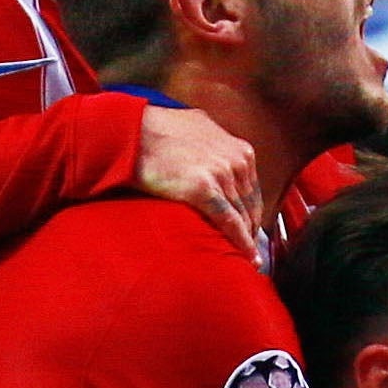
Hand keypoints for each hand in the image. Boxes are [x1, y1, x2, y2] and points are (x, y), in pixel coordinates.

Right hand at [131, 103, 265, 250]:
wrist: (134, 132)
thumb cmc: (158, 131)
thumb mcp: (199, 129)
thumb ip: (215, 145)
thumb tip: (215, 154)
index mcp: (239, 148)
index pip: (252, 190)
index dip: (251, 213)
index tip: (249, 229)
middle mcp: (236, 160)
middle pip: (250, 205)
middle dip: (250, 229)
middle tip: (246, 249)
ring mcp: (221, 174)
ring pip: (242, 216)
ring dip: (245, 239)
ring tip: (245, 259)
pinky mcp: (204, 189)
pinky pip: (229, 222)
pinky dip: (241, 243)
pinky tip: (247, 258)